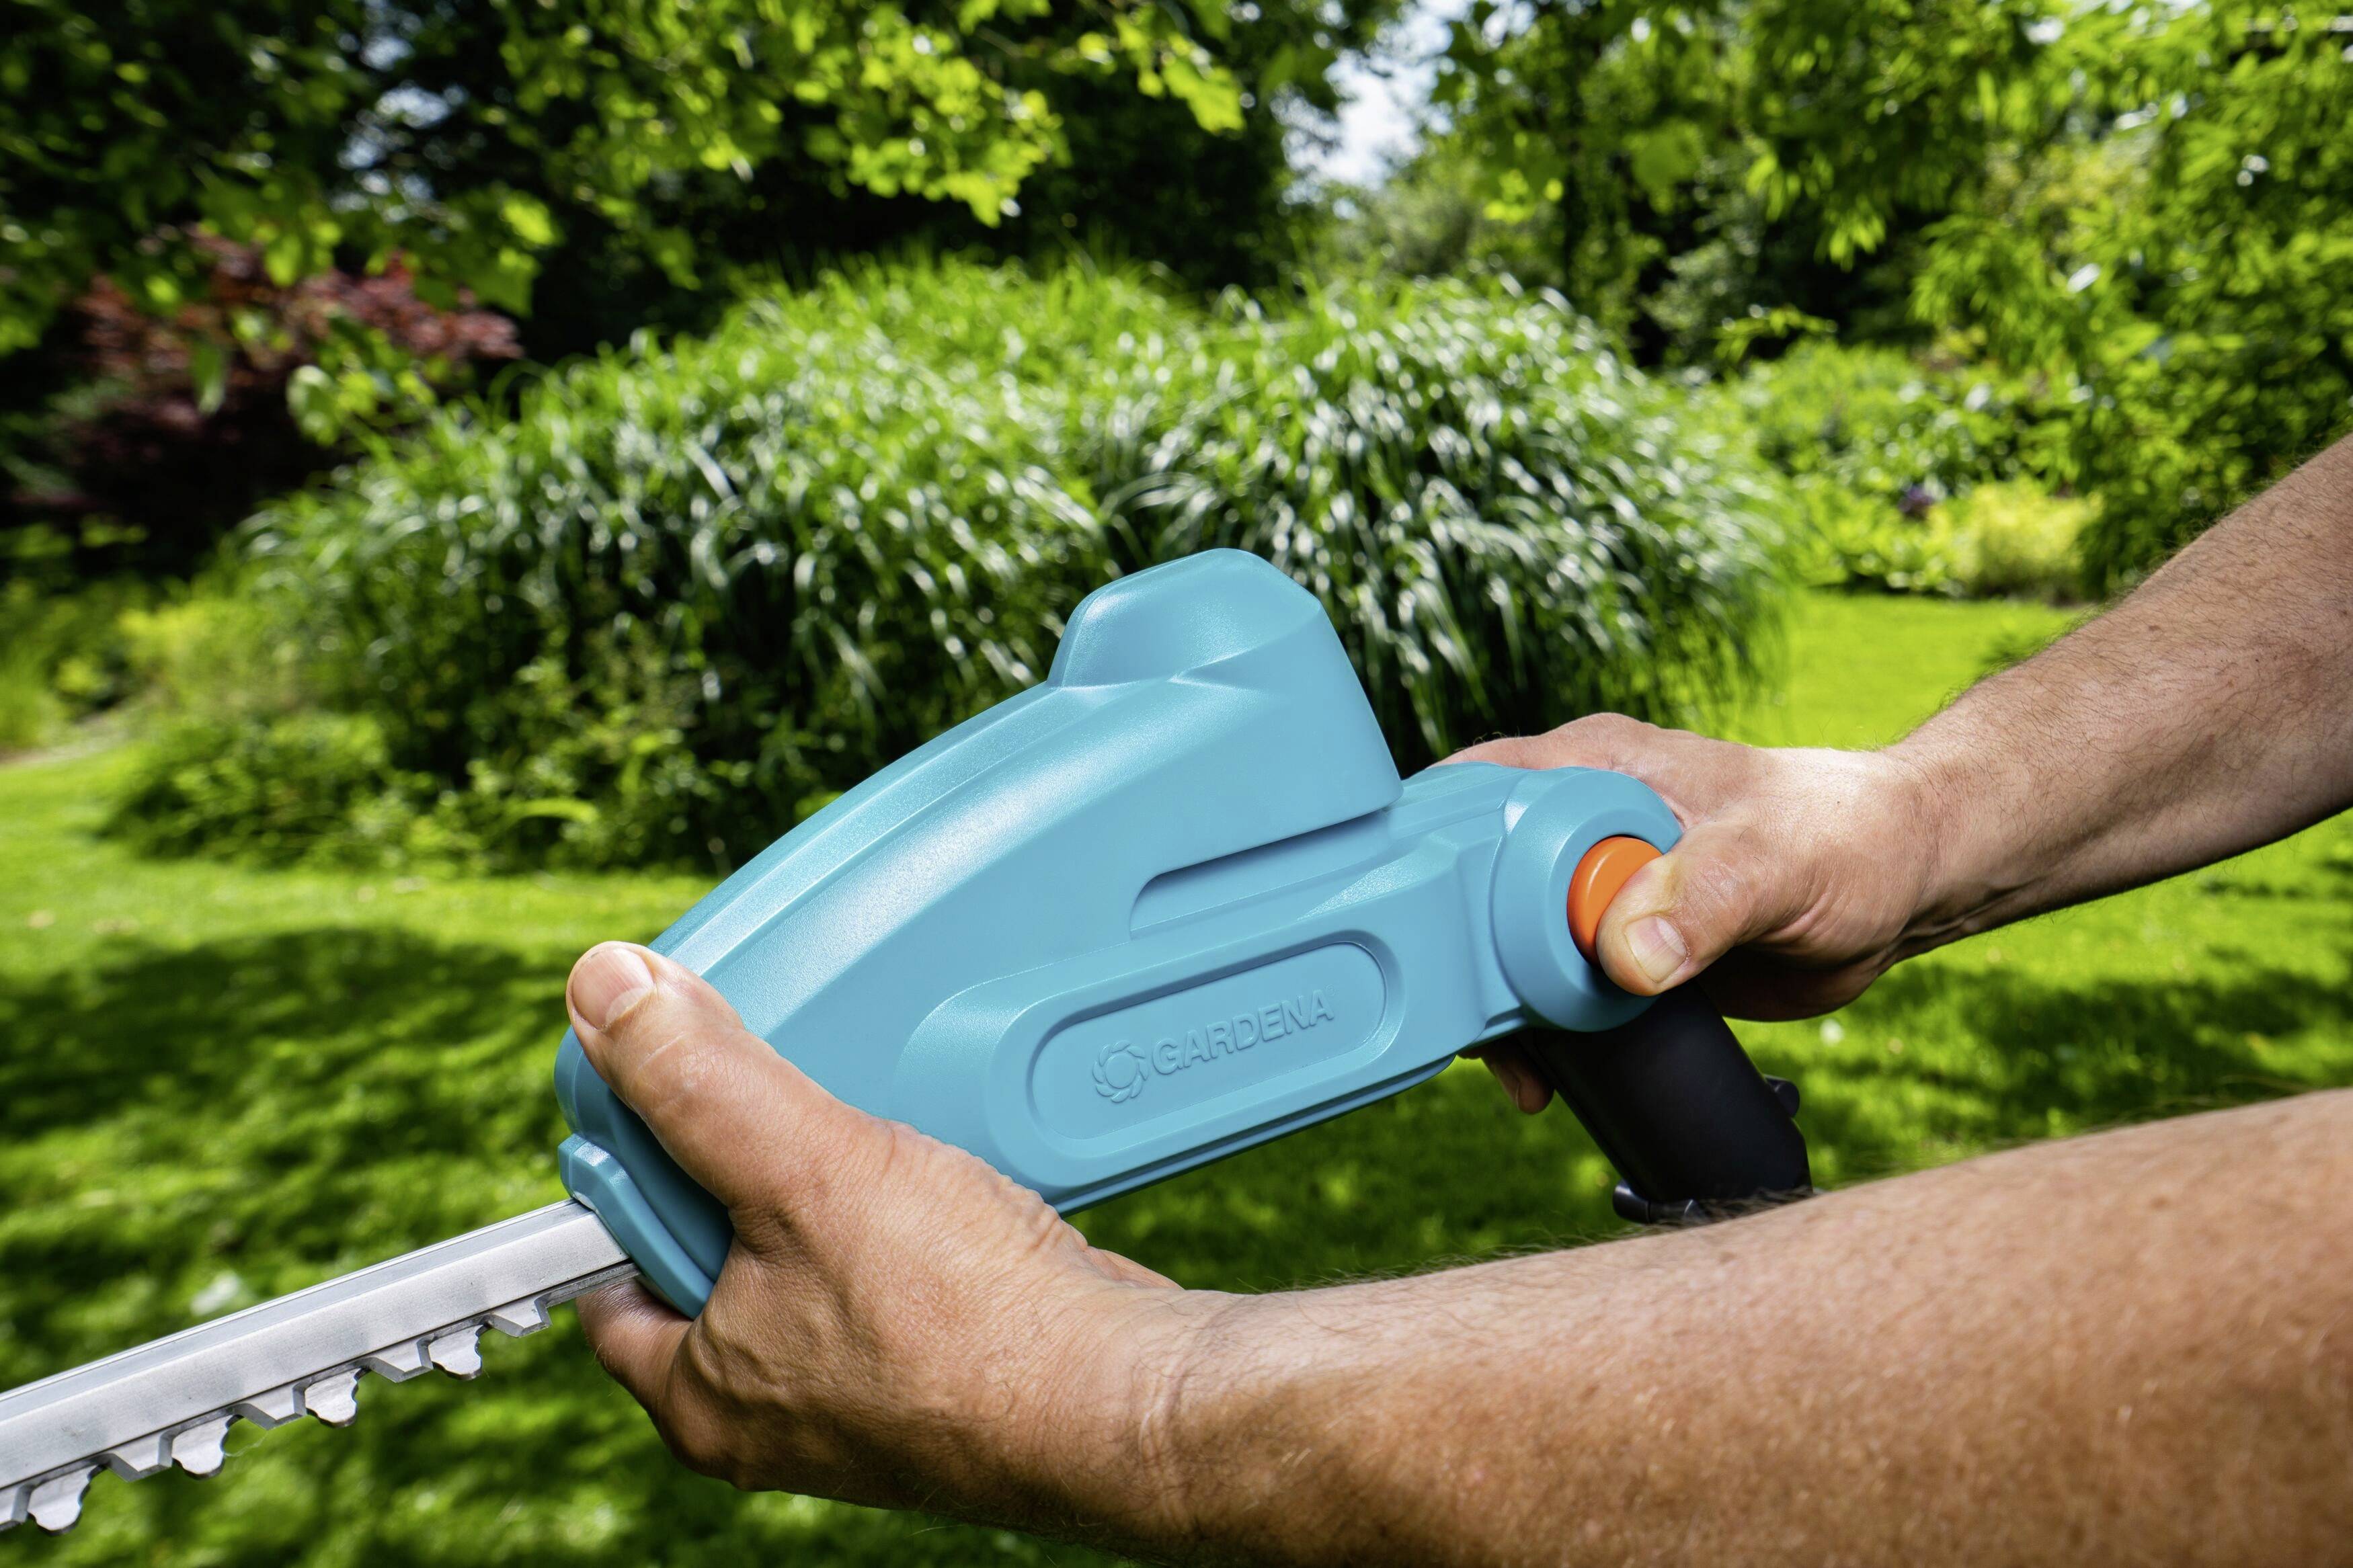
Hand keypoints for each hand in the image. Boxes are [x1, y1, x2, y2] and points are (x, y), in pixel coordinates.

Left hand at [563, 942, 1196, 1536]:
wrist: (1121, 1391)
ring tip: (871, 1123)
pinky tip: (943, 1168)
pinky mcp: (946, 1364)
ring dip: (839, 1176)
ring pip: (816, 1248)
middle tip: (784, 1091)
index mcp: (701, 1391)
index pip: (609, 1265)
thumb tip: (604, 992)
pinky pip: (898, 1266)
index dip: (629, 1168)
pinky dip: (913, 1209)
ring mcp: (865, 1389)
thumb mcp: (804, 1171)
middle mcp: (773, 1404)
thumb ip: (699, 1083)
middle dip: (749, 1158)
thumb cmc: (965, 1322)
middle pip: (715, 1245)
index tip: (666, 1090)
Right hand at [1451, 716, 1941, 1112]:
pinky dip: (1537, 1035)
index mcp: (1592, 768)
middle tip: (1479, 1028)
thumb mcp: (1777, 861)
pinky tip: (1548, 1075)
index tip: (1428, 934)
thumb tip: (1625, 958)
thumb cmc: (1850, 838)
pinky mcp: (1612, 947)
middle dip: (1457, 958)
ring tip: (1521, 1069)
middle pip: (1465, 884)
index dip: (1432, 857)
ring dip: (1496, 1012)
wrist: (1902, 885)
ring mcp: (1589, 888)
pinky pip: (1547, 991)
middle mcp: (1575, 822)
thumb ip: (1703, 898)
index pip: (1472, 796)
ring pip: (1498, 949)